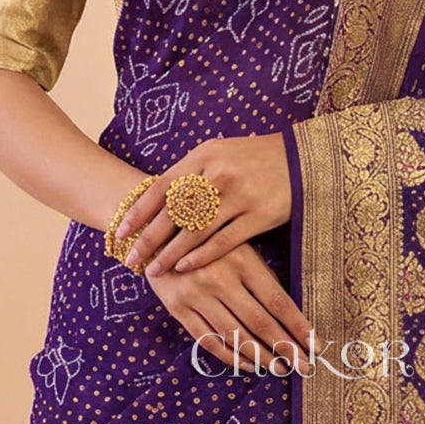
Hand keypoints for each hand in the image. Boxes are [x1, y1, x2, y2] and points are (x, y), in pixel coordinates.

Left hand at [116, 131, 290, 277]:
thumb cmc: (254, 158)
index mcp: (204, 154)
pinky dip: (200, 256)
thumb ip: (192, 172)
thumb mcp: (220, 153)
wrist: (302, 159)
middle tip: (131, 258)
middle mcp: (218, 173)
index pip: (163, 186)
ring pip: (195, 231)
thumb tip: (160, 198)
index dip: (140, 211)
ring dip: (170, 254)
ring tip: (154, 270)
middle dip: (149, 238)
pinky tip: (185, 268)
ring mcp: (238, 195)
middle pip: (174, 212)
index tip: (122, 231)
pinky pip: (222, 242)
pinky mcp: (258, 215)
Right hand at [147, 240, 321, 374]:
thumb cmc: (207, 233)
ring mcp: (197, 295)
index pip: (276, 301)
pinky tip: (246, 365)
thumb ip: (258, 272)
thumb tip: (285, 312)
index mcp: (241, 258)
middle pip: (259, 323)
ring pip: (235, 336)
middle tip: (305, 367)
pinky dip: (229, 357)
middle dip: (286, 348)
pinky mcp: (178, 309)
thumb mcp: (236, 242)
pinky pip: (207, 341)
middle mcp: (219, 278)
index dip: (297, 326)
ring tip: (279, 368)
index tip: (316, 344)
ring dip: (260, 357)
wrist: (156, 228)